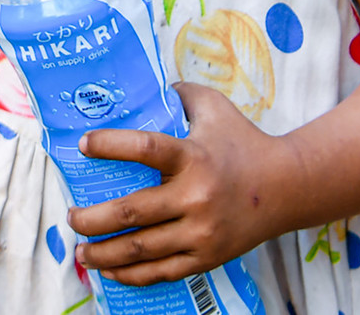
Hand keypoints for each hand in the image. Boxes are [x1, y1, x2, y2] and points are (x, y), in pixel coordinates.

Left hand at [70, 84, 292, 287]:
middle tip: (71, 215)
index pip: (145, 149)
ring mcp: (201, 232)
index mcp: (193, 156)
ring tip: (80, 249)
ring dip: (104, 251)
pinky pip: (162, 271)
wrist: (287, 187)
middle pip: (132, 211)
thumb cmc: (244, 142)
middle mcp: (195, 197)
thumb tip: (145, 84)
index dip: (109, 145)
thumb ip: (180, 94)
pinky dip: (132, 274)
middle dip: (92, 218)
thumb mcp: (215, 108)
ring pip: (141, 248)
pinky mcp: (207, 257)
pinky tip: (110, 269)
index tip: (84, 144)